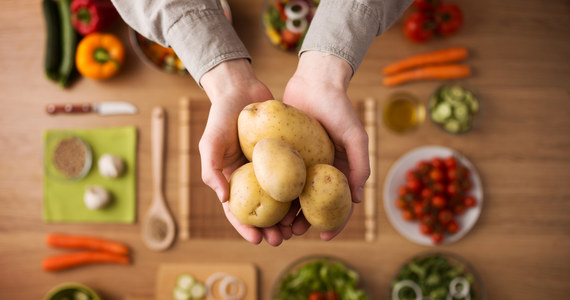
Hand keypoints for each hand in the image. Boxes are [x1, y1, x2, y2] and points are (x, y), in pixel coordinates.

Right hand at [199, 59, 292, 245]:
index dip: (245, 227)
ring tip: (297, 229)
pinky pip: (294, 177)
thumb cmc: (221, 116)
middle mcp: (251, 178)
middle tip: (281, 240)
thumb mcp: (210, 142)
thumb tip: (224, 199)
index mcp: (232, 179)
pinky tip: (309, 204)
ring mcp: (270, 168)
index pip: (236, 211)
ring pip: (280, 199)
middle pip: (261, 210)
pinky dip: (300, 193)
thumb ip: (211, 169)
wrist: (242, 88)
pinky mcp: (285, 156)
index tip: (257, 240)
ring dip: (287, 217)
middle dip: (270, 229)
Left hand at [282, 51, 370, 240]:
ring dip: (286, 212)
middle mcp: (321, 170)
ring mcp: (302, 163)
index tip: (324, 237)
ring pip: (293, 195)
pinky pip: (278, 176)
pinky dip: (273, 191)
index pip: (339, 203)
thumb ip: (360, 164)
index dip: (335, 223)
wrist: (314, 81)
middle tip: (291, 233)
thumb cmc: (339, 107)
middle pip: (312, 204)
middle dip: (303, 222)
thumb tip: (357, 199)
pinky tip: (263, 202)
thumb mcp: (355, 135)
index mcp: (340, 170)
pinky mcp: (285, 153)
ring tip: (276, 224)